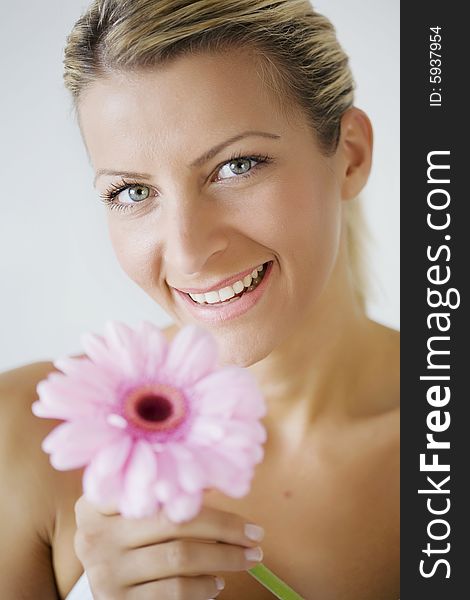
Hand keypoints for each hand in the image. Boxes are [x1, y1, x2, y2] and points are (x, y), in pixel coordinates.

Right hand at [74, 495, 264, 599]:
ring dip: (224, 557)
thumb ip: (166, 491)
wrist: (105, 581)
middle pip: (174, 522)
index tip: (235, 488)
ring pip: (180, 557)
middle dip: (224, 527)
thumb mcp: (136, 508)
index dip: (198, 487)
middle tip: (255, 534)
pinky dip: (203, 586)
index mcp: (100, 499)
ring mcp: (105, 570)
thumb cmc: (130, 535)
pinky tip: (218, 581)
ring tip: (248, 557)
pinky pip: (173, 592)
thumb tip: (219, 474)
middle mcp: (96, 533)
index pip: (156, 486)